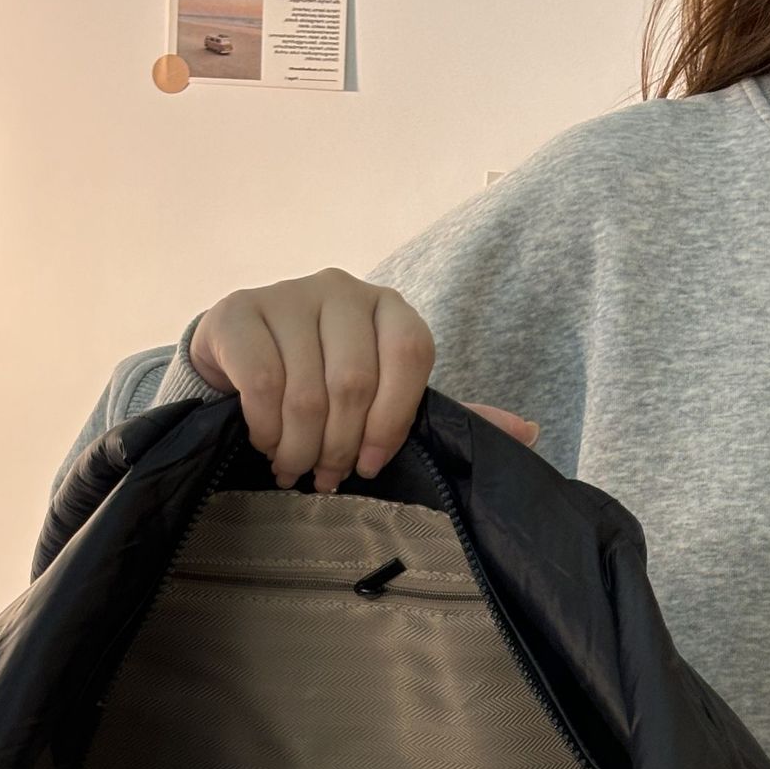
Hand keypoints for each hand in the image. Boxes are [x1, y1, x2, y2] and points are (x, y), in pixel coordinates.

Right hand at [190, 268, 538, 492]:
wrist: (242, 360)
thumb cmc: (324, 384)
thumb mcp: (386, 399)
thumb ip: (446, 416)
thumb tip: (528, 433)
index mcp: (390, 309)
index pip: (410, 355)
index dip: (394, 420)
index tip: (374, 466)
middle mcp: (343, 290)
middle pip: (354, 381)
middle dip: (341, 446)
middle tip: (327, 479)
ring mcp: (289, 295)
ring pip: (306, 390)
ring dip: (300, 447)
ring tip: (293, 470)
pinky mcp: (241, 311)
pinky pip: (262, 381)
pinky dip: (266, 428)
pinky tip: (265, 443)